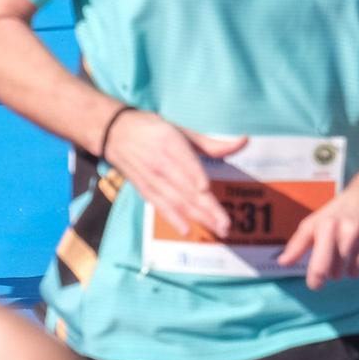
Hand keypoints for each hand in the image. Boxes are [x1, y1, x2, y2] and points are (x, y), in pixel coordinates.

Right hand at [100, 110, 247, 239]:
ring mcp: (151, 178)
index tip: (206, 188)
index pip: (184, 161)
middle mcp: (160, 163)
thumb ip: (211, 143)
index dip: (193, 175)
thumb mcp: (181, 130)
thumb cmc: (153, 129)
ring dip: (197, 217)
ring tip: (217, 229)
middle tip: (226, 225)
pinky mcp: (144, 189)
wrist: (113, 132)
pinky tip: (186, 230)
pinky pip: (160, 205)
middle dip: (206, 208)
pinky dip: (172, 218)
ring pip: (176, 200)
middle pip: (185, 188)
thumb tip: (244, 141)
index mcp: (170, 142)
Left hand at [275, 163, 358, 290]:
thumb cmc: (339, 211)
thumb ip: (298, 243)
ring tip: (351, 250)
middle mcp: (349, 231)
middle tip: (336, 254)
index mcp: (328, 226)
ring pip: (355, 273)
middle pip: (337, 273)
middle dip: (334, 269)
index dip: (315, 280)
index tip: (315, 284)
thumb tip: (283, 263)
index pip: (320, 265)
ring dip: (351, 267)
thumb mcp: (315, 221)